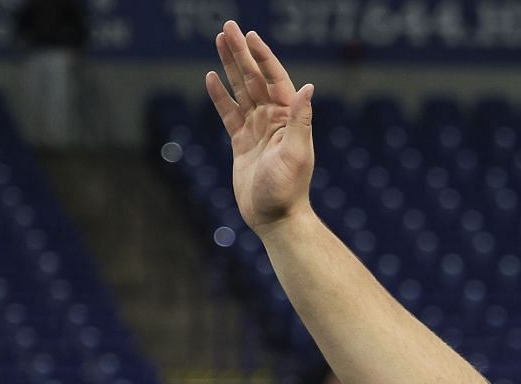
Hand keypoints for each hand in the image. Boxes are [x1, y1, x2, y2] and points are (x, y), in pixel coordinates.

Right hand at [207, 23, 315, 230]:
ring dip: (230, 66)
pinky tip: (211, 77)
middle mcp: (274, 120)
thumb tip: (309, 88)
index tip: (250, 36)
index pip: (275, 79)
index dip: (263, 57)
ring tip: (220, 41)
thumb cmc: (289, 190)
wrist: (276, 218)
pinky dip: (220, 95)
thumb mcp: (296, 154)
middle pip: (255, 78)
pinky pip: (228, 113)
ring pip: (241, 90)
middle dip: (242, 52)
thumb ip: (301, 120)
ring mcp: (257, 130)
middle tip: (228, 27)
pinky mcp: (242, 143)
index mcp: (289, 119)